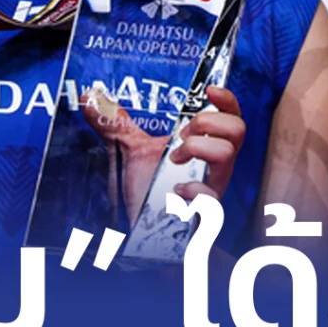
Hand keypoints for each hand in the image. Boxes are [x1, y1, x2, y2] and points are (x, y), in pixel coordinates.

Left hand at [83, 86, 245, 222]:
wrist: (146, 236)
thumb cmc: (147, 191)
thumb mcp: (130, 150)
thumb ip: (115, 123)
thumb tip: (90, 96)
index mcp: (204, 145)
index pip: (230, 115)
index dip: (226, 99)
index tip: (209, 89)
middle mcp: (215, 165)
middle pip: (237, 129)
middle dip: (208, 122)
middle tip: (182, 135)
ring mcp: (213, 188)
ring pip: (228, 155)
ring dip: (200, 147)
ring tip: (175, 159)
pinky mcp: (205, 214)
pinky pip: (212, 198)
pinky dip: (193, 189)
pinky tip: (175, 191)